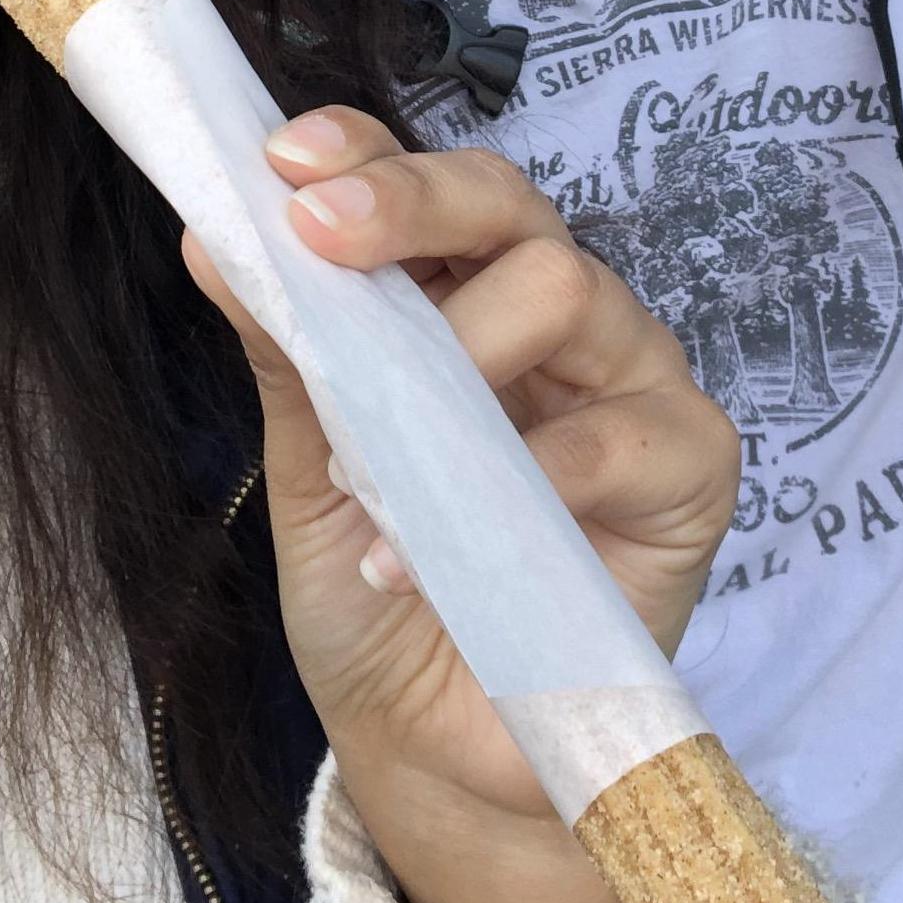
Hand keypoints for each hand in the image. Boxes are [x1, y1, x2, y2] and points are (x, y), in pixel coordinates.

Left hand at [182, 104, 736, 902]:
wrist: (435, 751)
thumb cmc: (380, 591)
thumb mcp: (309, 472)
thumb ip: (287, 356)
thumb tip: (213, 239)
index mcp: (467, 292)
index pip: (431, 184)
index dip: (366, 151)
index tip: (283, 159)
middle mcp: (557, 313)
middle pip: (511, 200)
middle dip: (410, 201)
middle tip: (320, 231)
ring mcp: (632, 380)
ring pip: (568, 286)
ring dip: (454, 353)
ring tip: (371, 454)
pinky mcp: (690, 466)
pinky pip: (614, 437)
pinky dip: (510, 483)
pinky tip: (419, 548)